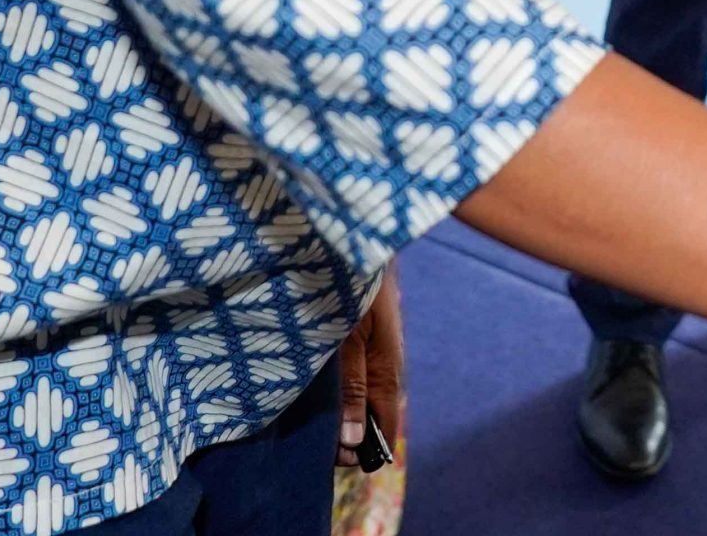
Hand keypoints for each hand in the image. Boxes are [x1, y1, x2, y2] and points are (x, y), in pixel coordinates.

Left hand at [335, 267, 404, 467]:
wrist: (356, 239)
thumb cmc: (352, 286)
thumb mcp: (347, 338)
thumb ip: (351, 386)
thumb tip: (353, 440)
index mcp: (387, 368)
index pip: (388, 423)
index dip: (370, 450)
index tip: (344, 467)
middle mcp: (386, 362)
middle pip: (375, 412)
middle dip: (353, 437)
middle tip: (323, 455)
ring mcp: (376, 348)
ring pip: (366, 394)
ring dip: (346, 415)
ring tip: (318, 433)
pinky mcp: (362, 335)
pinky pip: (357, 375)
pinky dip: (343, 393)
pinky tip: (324, 397)